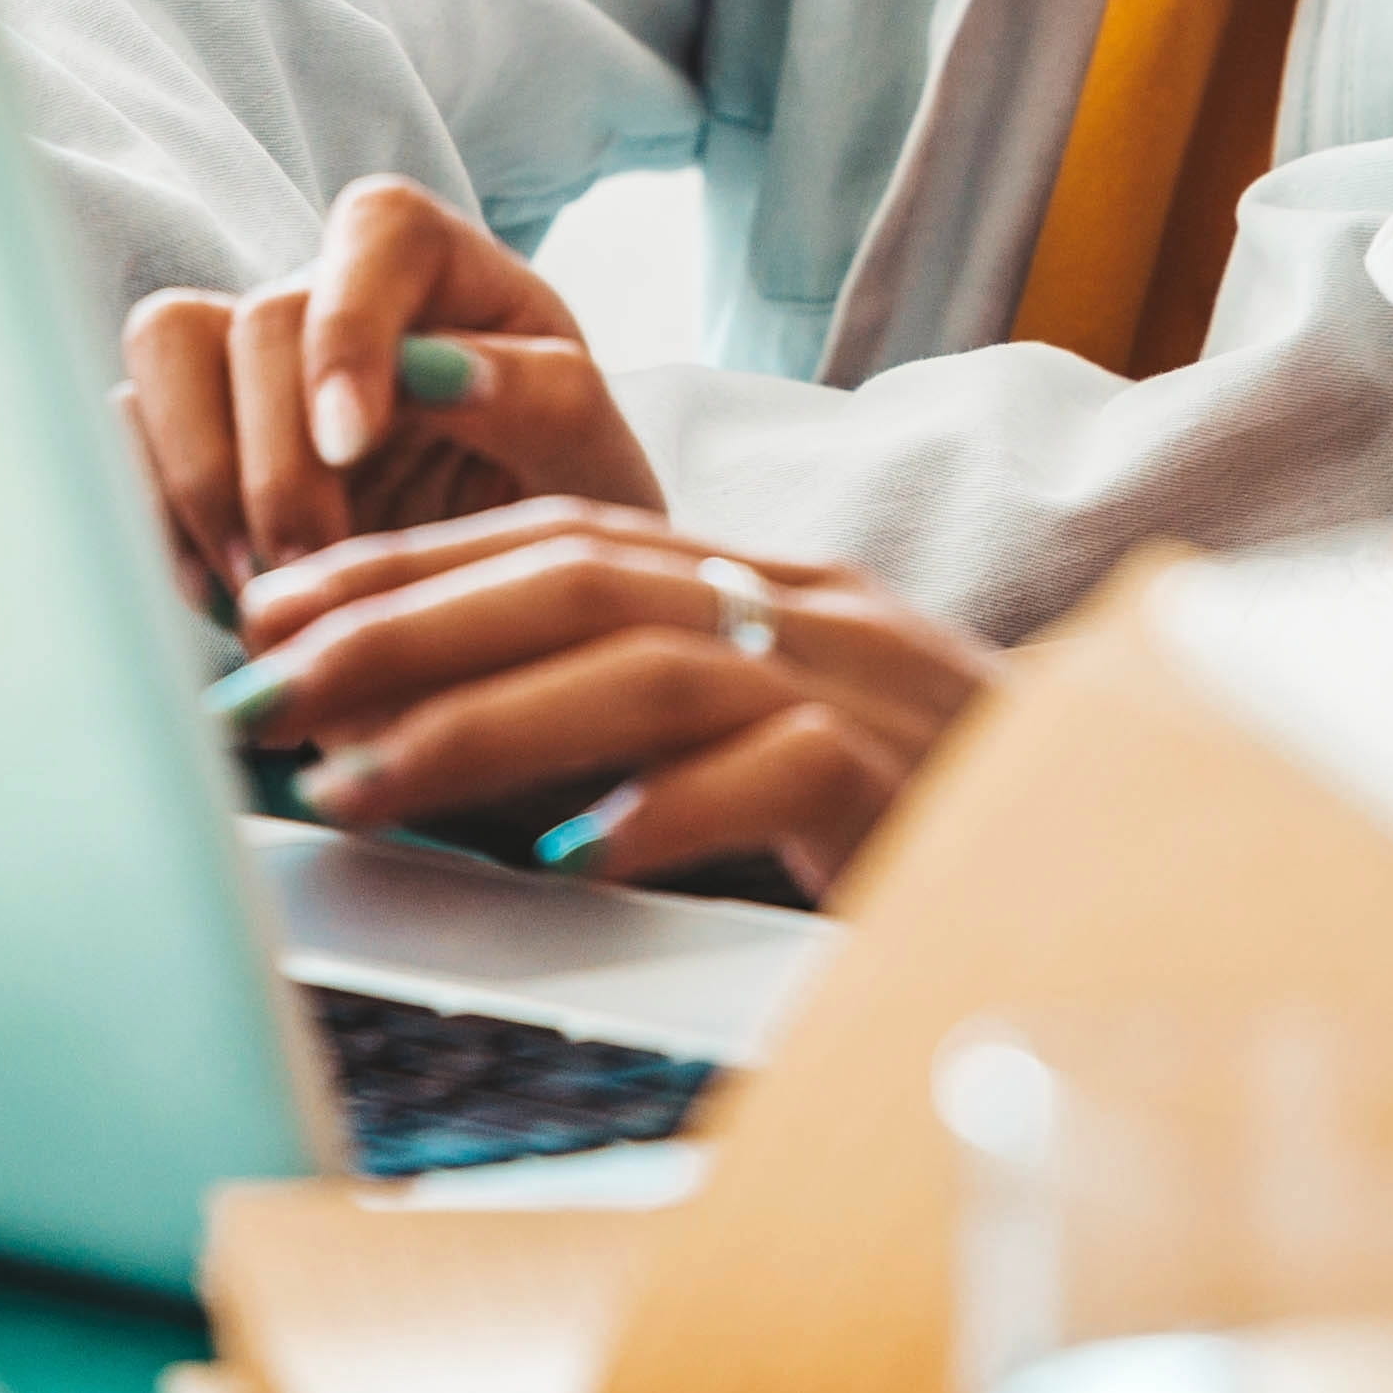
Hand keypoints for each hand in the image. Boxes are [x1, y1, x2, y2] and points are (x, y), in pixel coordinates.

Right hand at [117, 176, 663, 598]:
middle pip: (259, 315)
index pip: (377, 228)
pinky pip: (122, 431)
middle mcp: (335, 296)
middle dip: (275, 461)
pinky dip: (152, 515)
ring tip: (257, 591)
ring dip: (198, 478)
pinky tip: (215, 600)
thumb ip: (541, 402)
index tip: (353, 448)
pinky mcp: (190, 434)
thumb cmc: (567, 516)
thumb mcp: (594, 466)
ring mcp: (250, 362)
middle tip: (312, 570)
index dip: (347, 329)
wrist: (519, 610)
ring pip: (165, 346)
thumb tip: (442, 370)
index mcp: (447, 270)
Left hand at [213, 502, 1000, 900]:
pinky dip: (661, 810)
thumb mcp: (773, 739)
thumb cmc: (928, 815)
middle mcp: (803, 607)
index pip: (556, 536)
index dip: (404, 562)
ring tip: (350, 783)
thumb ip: (644, 721)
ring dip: (478, 724)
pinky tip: (568, 856)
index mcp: (763, 582)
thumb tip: (443, 754)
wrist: (1133, 855)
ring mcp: (858, 685)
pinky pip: (768, 773)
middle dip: (398, 626)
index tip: (268, 604)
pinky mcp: (903, 780)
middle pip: (572, 577)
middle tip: (259, 685)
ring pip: (639, 667)